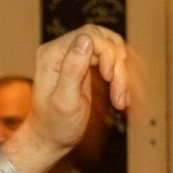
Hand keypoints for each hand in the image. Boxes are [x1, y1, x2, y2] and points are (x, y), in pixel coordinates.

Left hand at [12, 27, 130, 166]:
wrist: (50, 138)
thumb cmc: (54, 125)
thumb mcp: (64, 101)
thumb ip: (72, 69)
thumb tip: (85, 39)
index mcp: (51, 55)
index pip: (89, 35)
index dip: (106, 53)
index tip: (109, 79)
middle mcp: (61, 50)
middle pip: (103, 41)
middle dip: (117, 67)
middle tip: (118, 95)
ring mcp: (74, 56)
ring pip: (110, 49)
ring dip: (121, 73)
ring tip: (121, 99)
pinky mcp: (84, 64)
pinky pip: (110, 60)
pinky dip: (120, 77)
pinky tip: (121, 96)